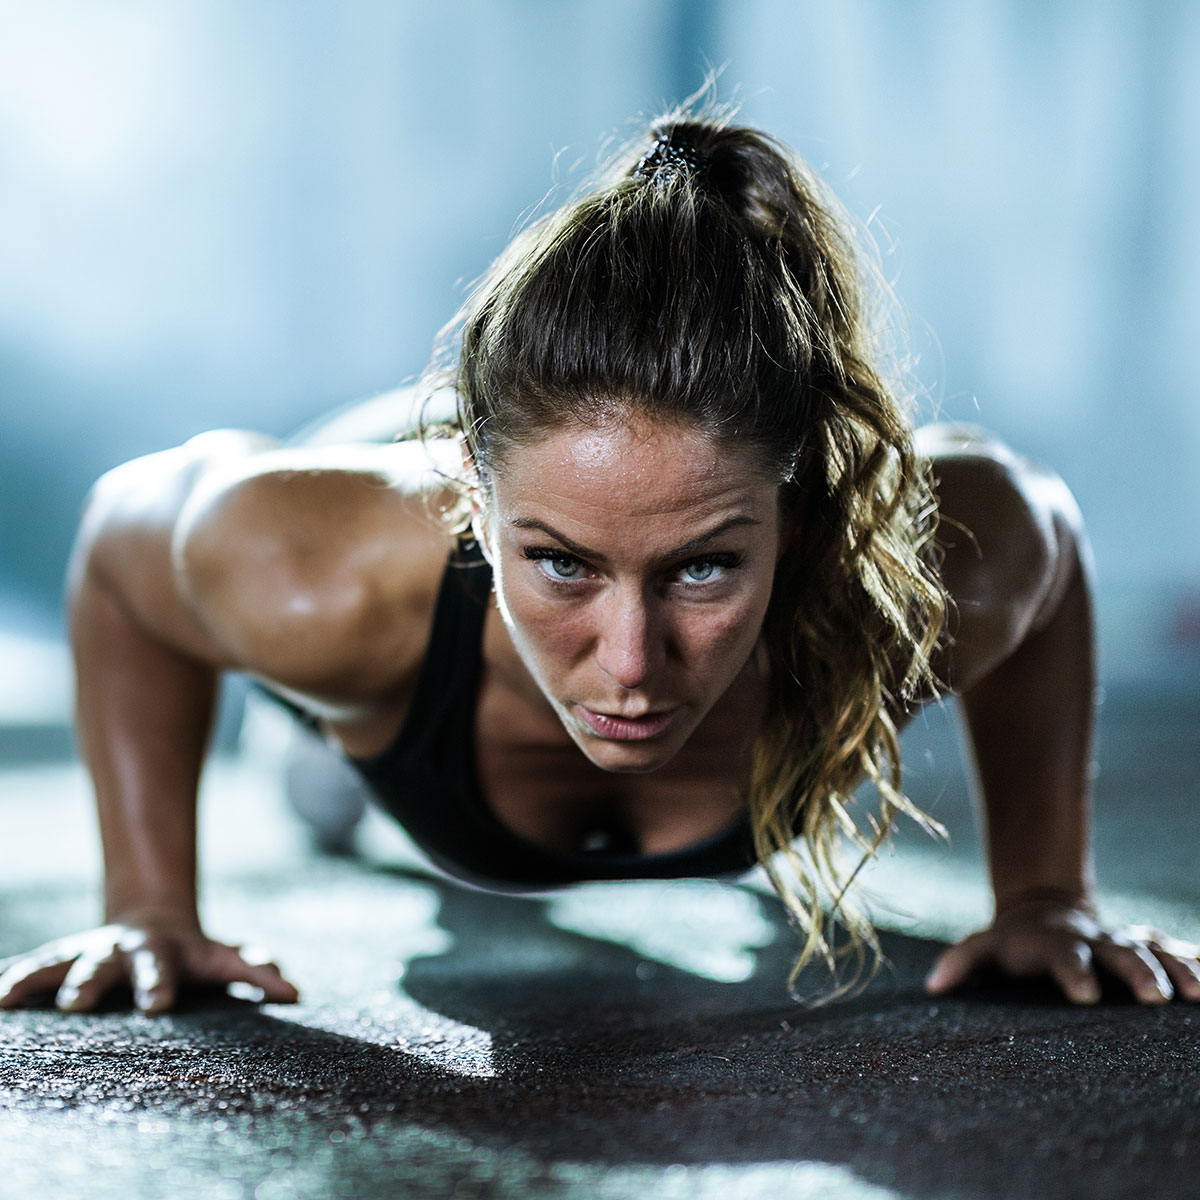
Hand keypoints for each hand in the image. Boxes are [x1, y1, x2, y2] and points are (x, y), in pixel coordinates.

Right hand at [0, 917, 299, 1013]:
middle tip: (80, 1002)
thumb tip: (295, 991)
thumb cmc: (196, 952)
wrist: (154, 920)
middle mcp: (121, 951)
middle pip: (106, 965)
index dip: (159, 985)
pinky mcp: (60, 963)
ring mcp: (87, 954)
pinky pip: (31, 969)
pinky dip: (11, 981)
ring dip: (36, 979)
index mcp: (164, 952)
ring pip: (58, 963)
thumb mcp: (227, 957)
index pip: (164, 968)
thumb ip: (258, 971)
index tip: (156, 1006)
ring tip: (7, 997)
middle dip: (92, 981)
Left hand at [924, 898, 1199, 1004]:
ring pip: (1156, 949)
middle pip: (1118, 951)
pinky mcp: (1148, 944)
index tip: (1086, 995)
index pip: (1063, 955)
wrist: (1044, 909)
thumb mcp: (985, 945)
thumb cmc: (1012, 940)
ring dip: (1177, 969)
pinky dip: (1196, 962)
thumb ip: (961, 961)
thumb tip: (932, 986)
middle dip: (1137, 971)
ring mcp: (1124, 939)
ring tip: (1195, 996)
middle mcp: (1095, 938)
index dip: (1073, 972)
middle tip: (1153, 997)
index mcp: (1055, 942)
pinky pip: (1178, 950)